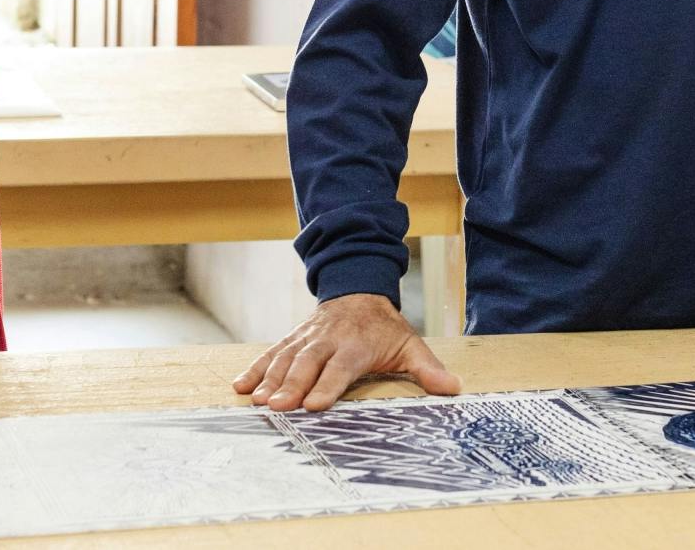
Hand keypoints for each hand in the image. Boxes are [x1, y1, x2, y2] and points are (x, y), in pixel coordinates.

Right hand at [232, 293, 460, 411]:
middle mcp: (328, 340)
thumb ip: (428, 369)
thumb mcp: (409, 345)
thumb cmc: (384, 327)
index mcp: (356, 345)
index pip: (340, 368)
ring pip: (285, 358)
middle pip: (307, 365)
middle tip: (276, 407)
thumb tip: (454, 389)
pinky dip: (255, 368)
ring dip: (269, 379)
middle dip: (291, 386)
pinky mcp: (293, 338)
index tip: (313, 405)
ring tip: (257, 401)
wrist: (358, 288)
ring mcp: (307, 338)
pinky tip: (240, 385)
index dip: (327, 386)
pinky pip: (272, 352)